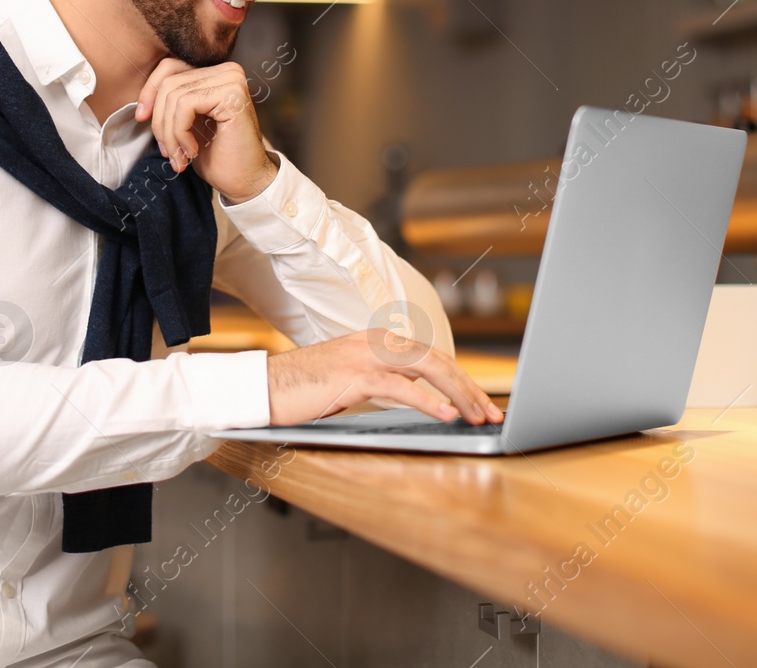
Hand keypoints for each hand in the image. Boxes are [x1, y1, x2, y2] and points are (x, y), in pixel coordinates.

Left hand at [135, 58, 276, 202]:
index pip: (169, 66)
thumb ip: (170, 102)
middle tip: (167, 152)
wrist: (245, 182)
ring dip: (169, 133)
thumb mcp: (186, 123)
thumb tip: (141, 99)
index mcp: (215, 72)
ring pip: (174, 96)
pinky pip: (185, 105)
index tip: (141, 118)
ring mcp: (232, 80)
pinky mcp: (232, 95)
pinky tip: (192, 151)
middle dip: (160, 121)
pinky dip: (180, 132)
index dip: (149, 92)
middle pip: (169, 82)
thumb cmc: (216, 156)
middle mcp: (227, 70)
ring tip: (179, 157)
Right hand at [265, 329, 504, 426]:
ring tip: (479, 416)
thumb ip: (382, 381)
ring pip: (427, 368)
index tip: (481, 402)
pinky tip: (447, 415)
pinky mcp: (353, 376)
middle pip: (438, 358)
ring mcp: (365, 356)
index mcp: (377, 340)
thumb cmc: (304, 389)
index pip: (432, 355)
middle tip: (492, 412)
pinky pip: (400, 387)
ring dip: (460, 394)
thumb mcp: (351, 380)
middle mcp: (375, 342)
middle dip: (470, 387)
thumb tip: (416, 399)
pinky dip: (428, 401)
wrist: (264, 387)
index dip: (461, 378)